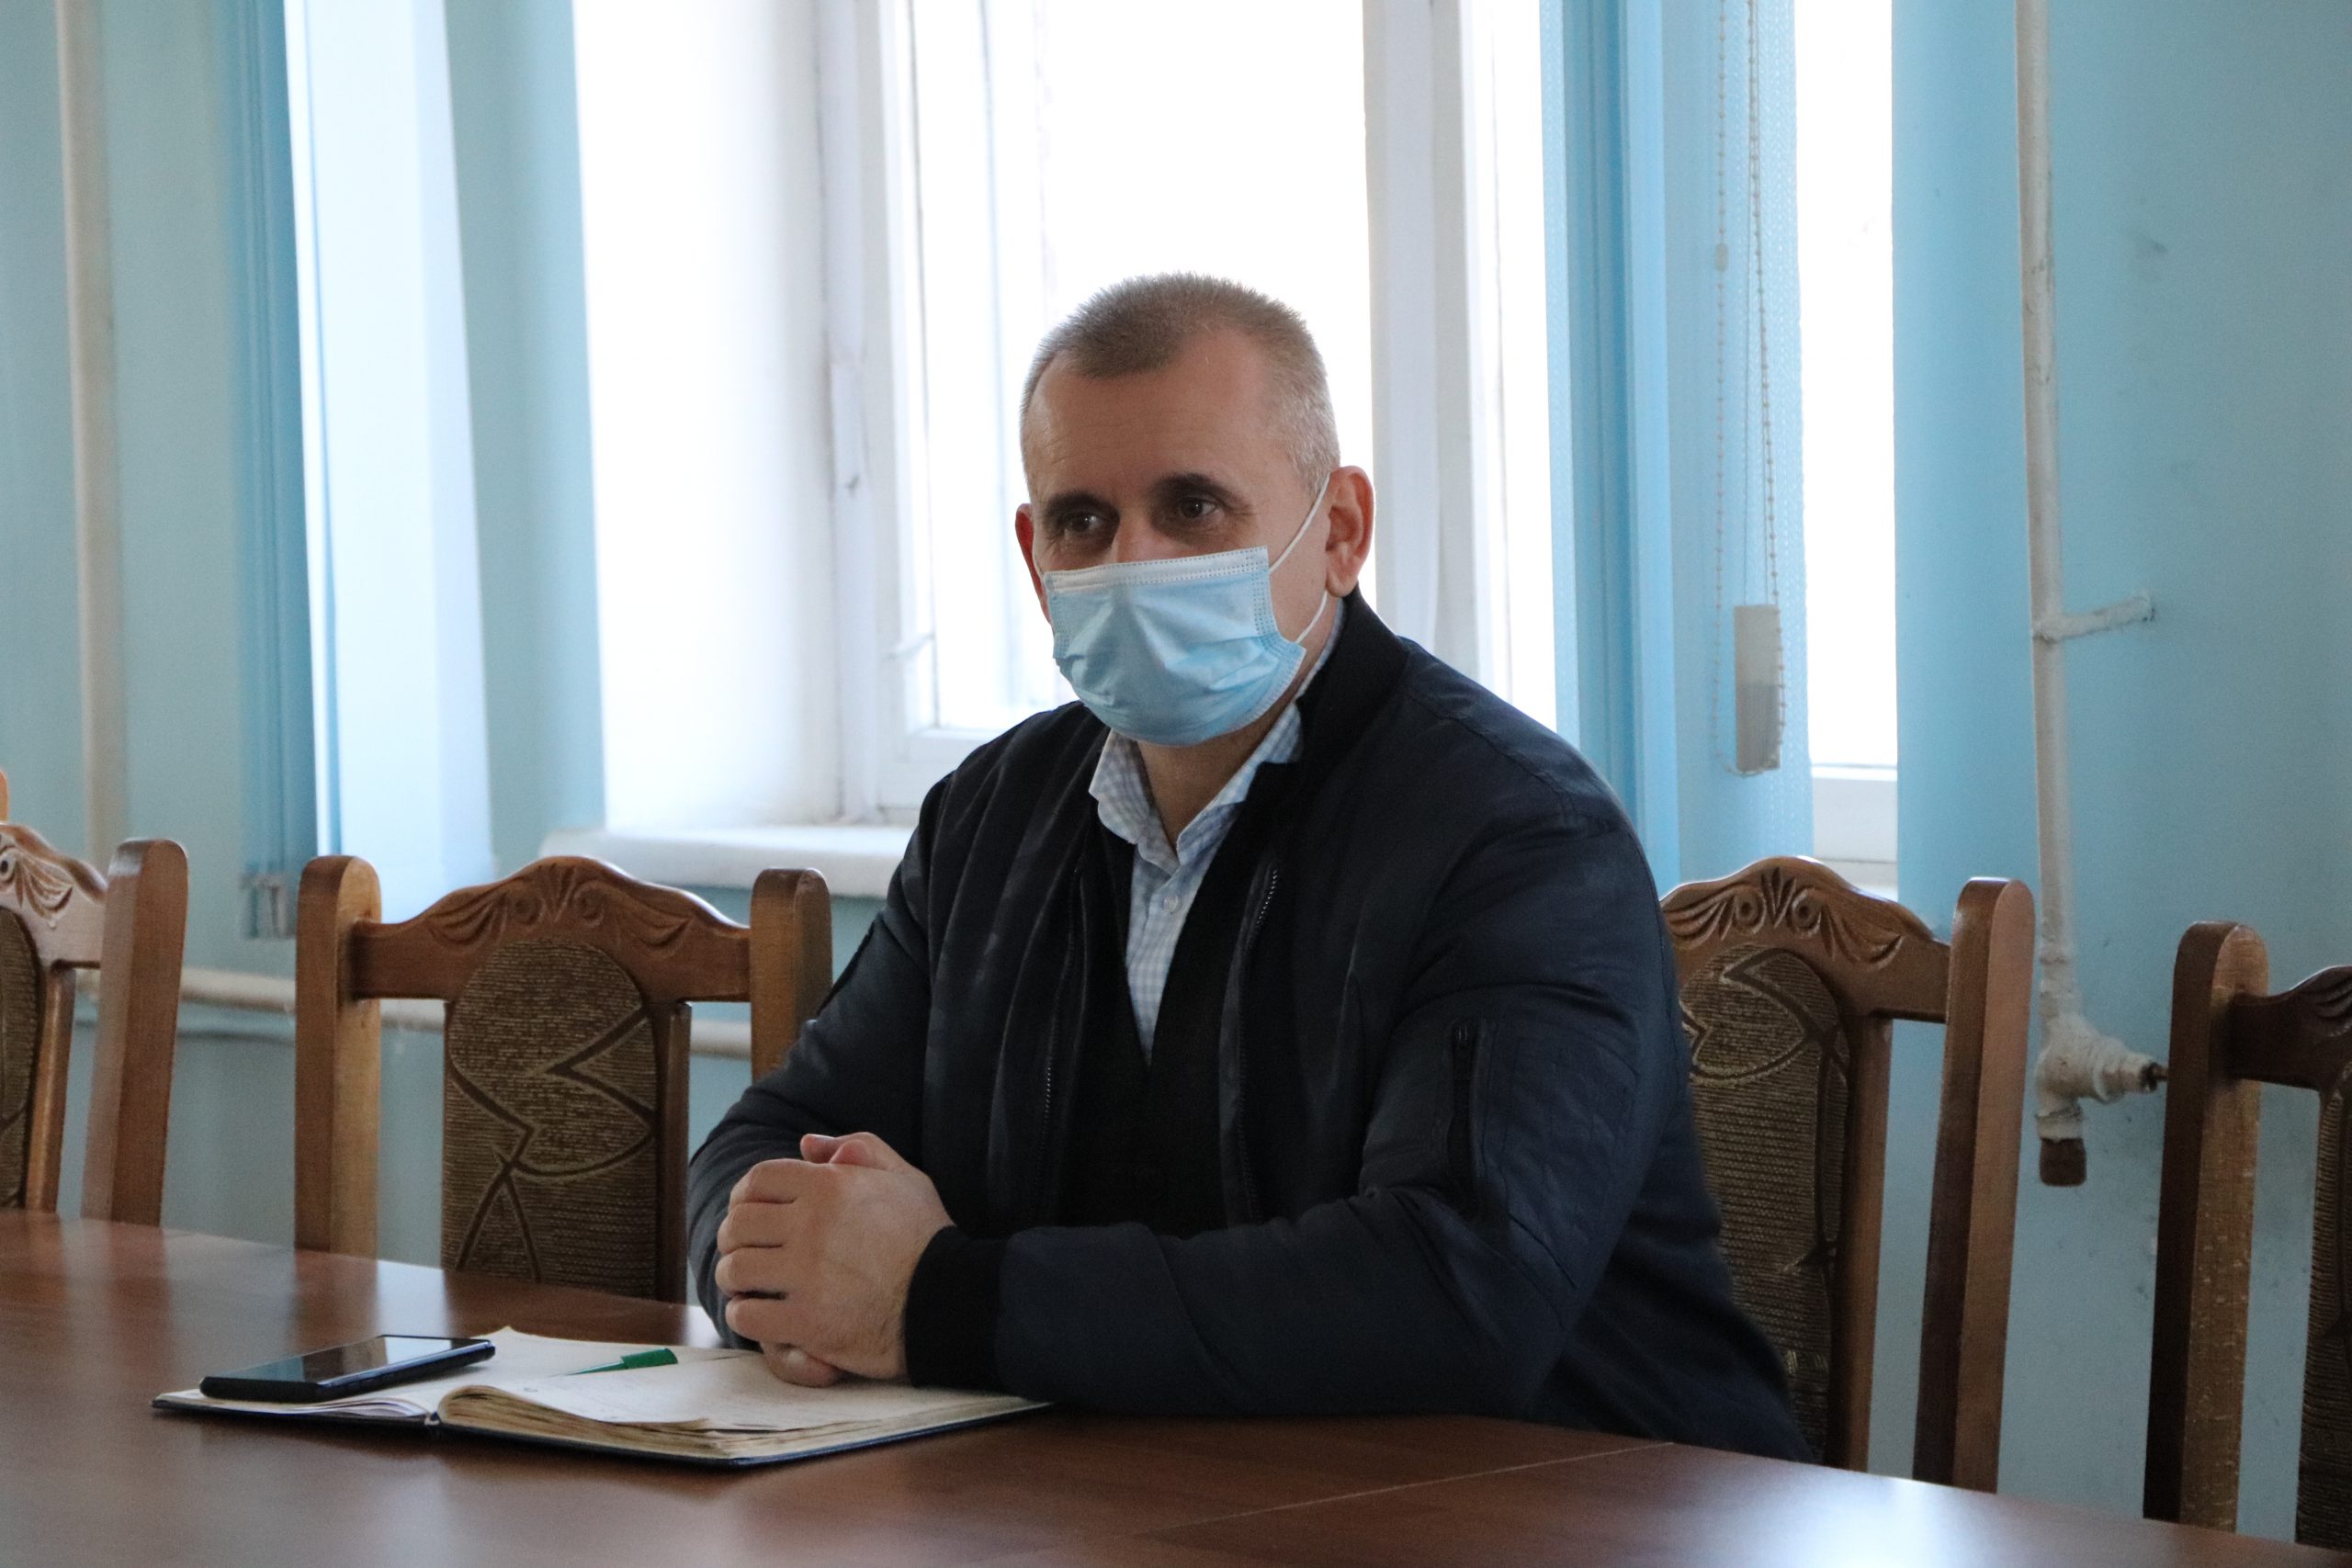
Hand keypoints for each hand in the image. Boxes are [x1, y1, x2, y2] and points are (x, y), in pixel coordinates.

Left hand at [713, 1132, 950, 1382]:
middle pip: (739, 1225)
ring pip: (734, 1269)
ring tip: (750, 1285)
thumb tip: (807, 1144)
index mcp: (831, 1187)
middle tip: (747, 1251)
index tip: (749, 1212)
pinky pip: (746, 1315)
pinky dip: (745, 1315)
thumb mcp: (905, 1179)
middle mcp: (812, 1226)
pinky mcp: (806, 1322)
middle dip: (736, 1238)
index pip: (758, 1180)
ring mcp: (806, 1276)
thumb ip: (859, 1149)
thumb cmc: (928, 1238)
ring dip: (736, 1277)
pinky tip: (761, 1314)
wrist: (950, 1302)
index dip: (745, 1195)